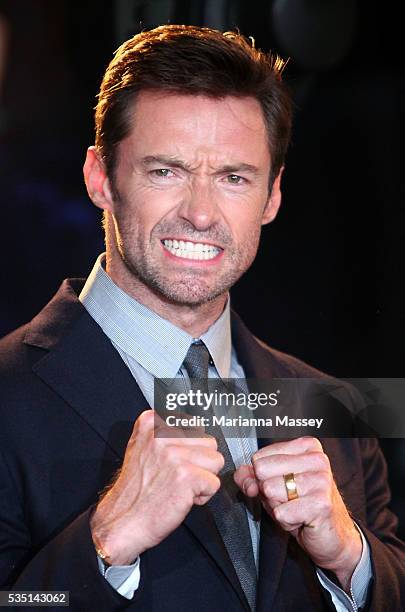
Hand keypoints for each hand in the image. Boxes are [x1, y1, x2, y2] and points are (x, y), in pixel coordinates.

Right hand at [91, 410, 223, 564]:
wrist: (122, 521)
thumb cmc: (135, 490)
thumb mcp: (141, 447)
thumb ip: (164, 432)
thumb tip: (195, 425)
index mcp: (151, 422)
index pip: (194, 425)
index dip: (189, 448)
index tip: (173, 461)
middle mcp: (162, 434)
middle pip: (209, 442)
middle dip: (199, 463)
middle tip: (176, 477)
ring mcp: (174, 454)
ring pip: (216, 461)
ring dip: (202, 478)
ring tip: (179, 487)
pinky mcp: (187, 476)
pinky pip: (214, 483)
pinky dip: (203, 496)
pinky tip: (181, 498)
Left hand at [234, 437, 361, 590]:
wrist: (333, 537)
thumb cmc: (303, 506)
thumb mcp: (274, 485)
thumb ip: (251, 476)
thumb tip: (242, 476)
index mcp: (306, 447)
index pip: (260, 456)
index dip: (261, 477)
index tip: (277, 485)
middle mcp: (317, 459)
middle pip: (262, 471)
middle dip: (268, 492)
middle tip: (288, 499)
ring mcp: (321, 480)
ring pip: (270, 490)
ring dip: (278, 507)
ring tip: (295, 508)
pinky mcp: (321, 504)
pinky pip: (281, 512)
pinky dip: (285, 521)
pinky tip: (301, 519)